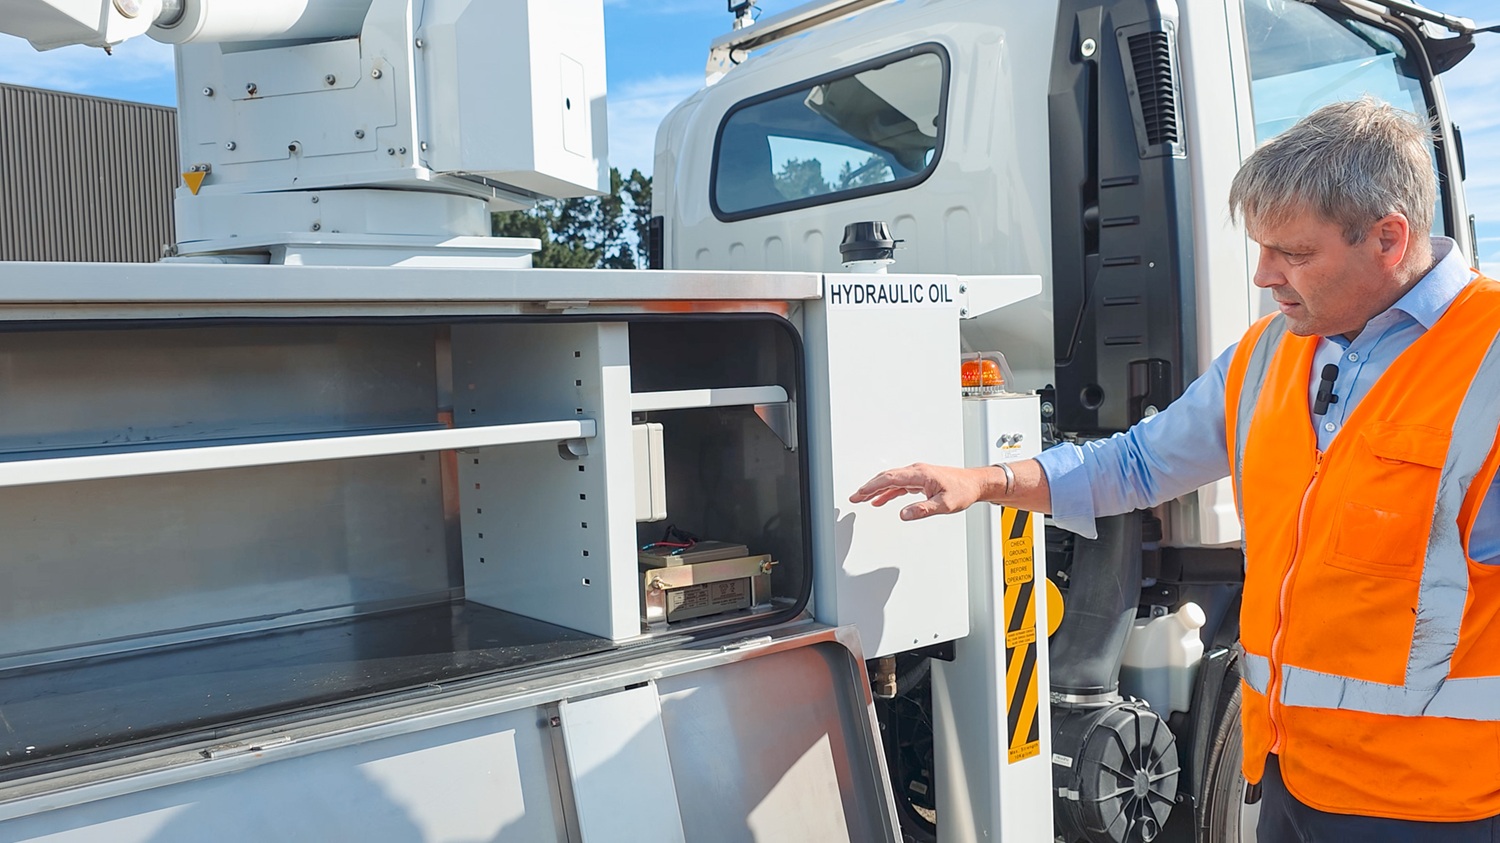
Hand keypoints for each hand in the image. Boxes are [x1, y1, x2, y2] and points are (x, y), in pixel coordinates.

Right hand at [848, 463, 990, 520]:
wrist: (975, 484)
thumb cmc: (963, 490)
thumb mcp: (944, 504)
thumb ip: (923, 510)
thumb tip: (904, 514)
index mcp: (920, 474)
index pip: (889, 479)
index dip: (872, 487)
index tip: (859, 494)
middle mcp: (916, 472)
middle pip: (886, 478)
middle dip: (869, 487)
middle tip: (855, 497)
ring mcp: (918, 475)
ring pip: (891, 480)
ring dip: (876, 489)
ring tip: (862, 498)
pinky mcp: (920, 480)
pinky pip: (899, 485)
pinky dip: (887, 491)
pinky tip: (881, 499)